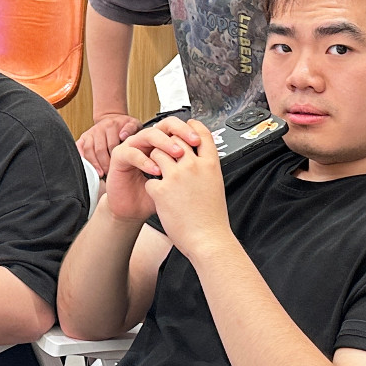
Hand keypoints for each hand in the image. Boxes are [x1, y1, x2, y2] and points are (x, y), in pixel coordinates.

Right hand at [78, 111, 142, 175]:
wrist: (113, 119)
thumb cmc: (124, 125)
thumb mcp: (133, 124)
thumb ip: (131, 129)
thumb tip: (123, 136)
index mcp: (111, 125)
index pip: (112, 146)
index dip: (115, 159)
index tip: (118, 168)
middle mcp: (99, 128)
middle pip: (100, 150)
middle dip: (104, 164)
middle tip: (109, 173)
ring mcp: (90, 132)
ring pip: (88, 150)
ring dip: (94, 163)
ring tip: (100, 173)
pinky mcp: (83, 137)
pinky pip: (79, 148)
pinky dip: (82, 158)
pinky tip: (87, 167)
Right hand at [105, 118, 202, 221]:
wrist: (134, 211)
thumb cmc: (156, 197)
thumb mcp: (178, 182)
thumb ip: (189, 168)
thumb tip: (211, 160)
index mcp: (164, 144)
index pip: (179, 127)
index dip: (192, 130)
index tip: (202, 140)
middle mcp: (150, 142)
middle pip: (166, 124)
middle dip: (181, 131)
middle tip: (193, 141)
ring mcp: (134, 146)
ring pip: (150, 134)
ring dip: (165, 142)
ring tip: (177, 154)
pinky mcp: (120, 157)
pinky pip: (133, 152)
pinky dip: (145, 160)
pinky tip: (156, 170)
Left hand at [140, 118, 234, 260]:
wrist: (207, 239)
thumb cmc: (212, 219)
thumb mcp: (215, 186)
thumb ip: (205, 169)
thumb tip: (197, 160)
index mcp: (210, 165)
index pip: (201, 134)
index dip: (192, 127)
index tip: (186, 125)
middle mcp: (193, 166)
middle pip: (175, 140)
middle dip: (167, 144)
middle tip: (164, 151)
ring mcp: (176, 176)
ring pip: (157, 154)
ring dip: (154, 161)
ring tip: (157, 173)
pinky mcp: (161, 189)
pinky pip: (150, 180)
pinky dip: (151, 187)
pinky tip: (158, 197)